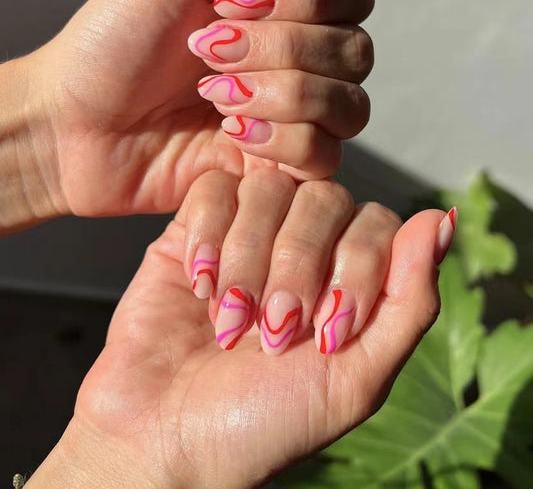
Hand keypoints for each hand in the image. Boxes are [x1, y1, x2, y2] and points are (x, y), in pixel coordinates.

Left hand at [25, 0, 372, 218]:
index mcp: (281, 11)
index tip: (230, 2)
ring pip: (349, 108)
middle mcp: (295, 65)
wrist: (77, 124)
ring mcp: (290, 120)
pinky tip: (233, 132)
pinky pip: (323, 157)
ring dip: (281, 95)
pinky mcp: (279, 169)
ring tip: (216, 96)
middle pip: (355, 53)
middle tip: (211, 51)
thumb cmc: (115, 44)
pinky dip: (280, 140)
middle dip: (279, 49)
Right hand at [25, 170, 456, 487]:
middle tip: (273, 330)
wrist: (168, 436)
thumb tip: (441, 221)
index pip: (375, 223)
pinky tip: (199, 285)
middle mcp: (303, 248)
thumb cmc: (264, 421)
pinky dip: (209, 235)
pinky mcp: (196, 228)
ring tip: (229, 322)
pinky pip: (213, 188)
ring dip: (248, 260)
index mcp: (346, 278)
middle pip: (322, 199)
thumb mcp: (356, 379)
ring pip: (268, 188)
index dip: (355, 267)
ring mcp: (248, 232)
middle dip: (297, 266)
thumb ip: (408, 302)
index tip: (326, 334)